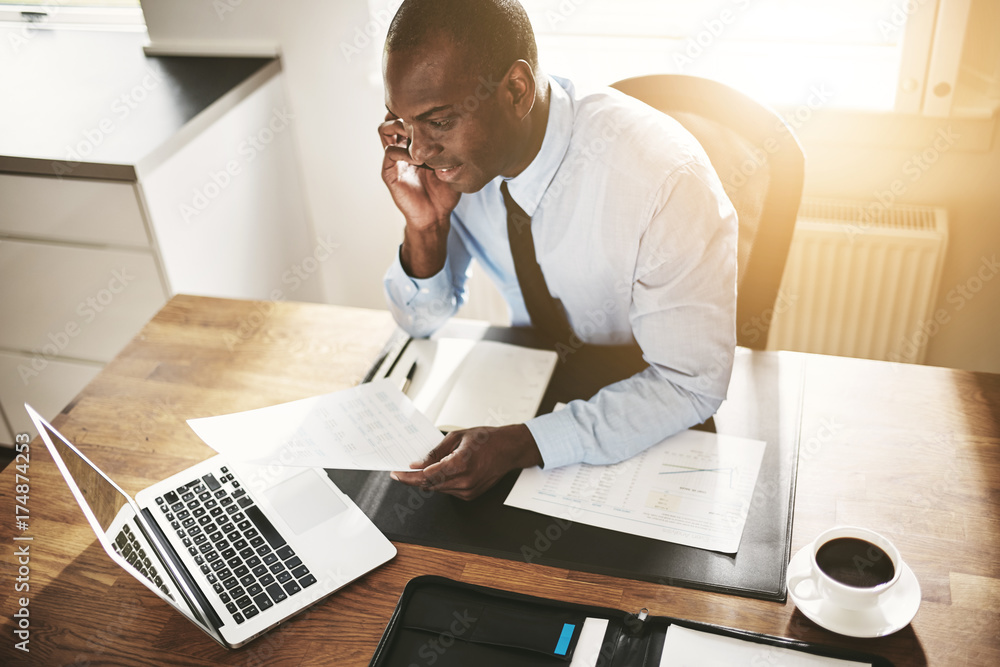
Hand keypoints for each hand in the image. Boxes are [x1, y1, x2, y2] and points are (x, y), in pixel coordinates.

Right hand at [378, 112, 459, 232]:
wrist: (435, 217)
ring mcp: (394, 160)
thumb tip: (462, 123)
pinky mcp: (389, 173)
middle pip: (392, 116)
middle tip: (422, 119)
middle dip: (406, 112)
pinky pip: (390, 152)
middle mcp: (402, 147)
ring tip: (417, 135)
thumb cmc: (446, 192)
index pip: (407, 116)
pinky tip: (418, 159)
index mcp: (415, 144)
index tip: (431, 108)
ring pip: (384, 129)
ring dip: (399, 126)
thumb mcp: (452, 164)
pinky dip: (402, 151)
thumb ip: (452, 145)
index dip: (414, 108)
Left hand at [390, 424, 542, 499]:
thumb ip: (435, 452)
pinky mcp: (470, 495)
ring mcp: (468, 490)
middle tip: (402, 472)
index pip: (426, 476)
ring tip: (424, 468)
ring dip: (427, 481)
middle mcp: (464, 481)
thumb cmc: (487, 439)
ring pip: (437, 489)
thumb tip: (418, 464)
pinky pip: (448, 491)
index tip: (396, 474)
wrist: (509, 449)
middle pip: (429, 485)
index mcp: (460, 464)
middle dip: (414, 479)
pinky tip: (442, 472)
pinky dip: (440, 483)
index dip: (408, 476)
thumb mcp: (457, 436)